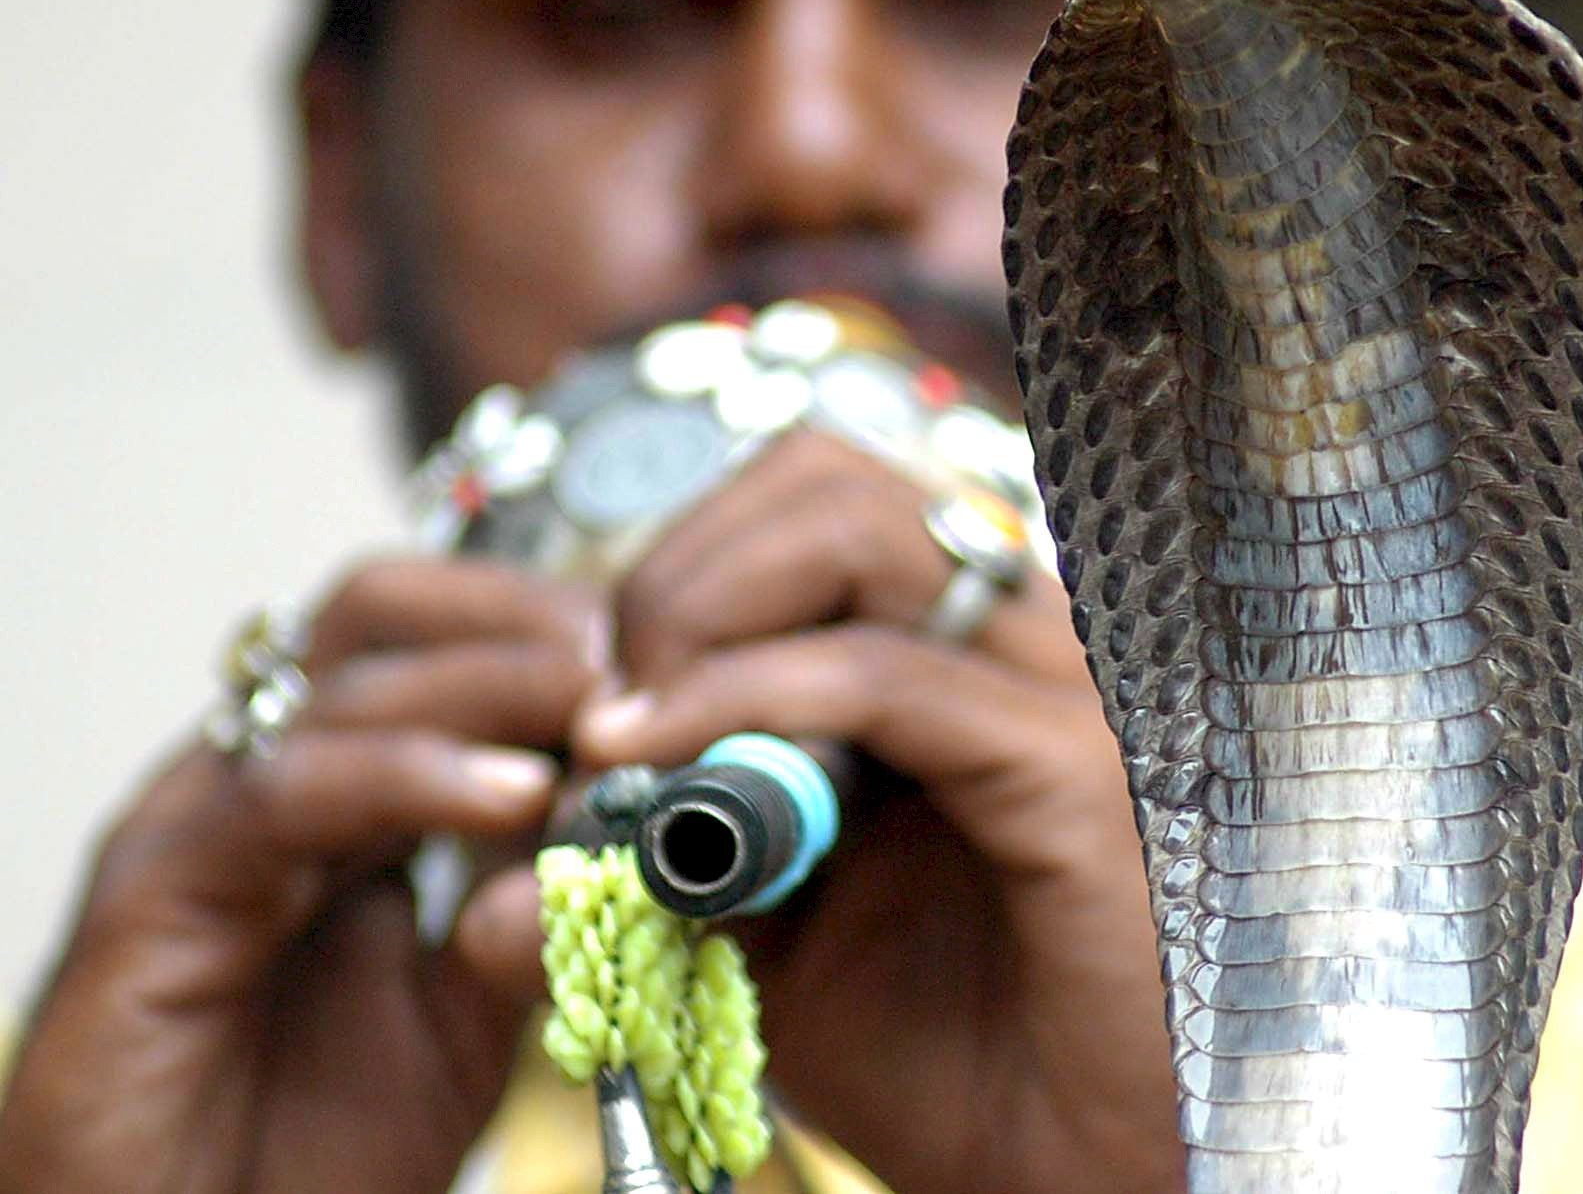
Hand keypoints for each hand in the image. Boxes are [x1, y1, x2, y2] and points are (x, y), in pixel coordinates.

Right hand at [0, 560, 601, 1193]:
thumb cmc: (314, 1145)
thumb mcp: (476, 998)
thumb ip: (539, 891)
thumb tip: (641, 797)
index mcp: (340, 781)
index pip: (436, 632)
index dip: (545, 630)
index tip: (653, 663)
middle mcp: (267, 771)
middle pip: (381, 606)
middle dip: (515, 618)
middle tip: (618, 663)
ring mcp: (202, 815)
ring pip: (344, 679)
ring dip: (488, 684)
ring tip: (593, 717)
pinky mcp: (154, 887)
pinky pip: (284, 789)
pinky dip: (409, 774)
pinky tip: (512, 796)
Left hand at [474, 429, 1180, 1193]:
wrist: (1078, 1176)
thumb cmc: (946, 1057)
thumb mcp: (768, 950)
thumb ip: (650, 883)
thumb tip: (485, 904)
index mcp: (960, 642)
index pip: (813, 495)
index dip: (684, 565)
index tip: (599, 701)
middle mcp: (1016, 629)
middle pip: (827, 478)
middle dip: (682, 572)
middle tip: (609, 706)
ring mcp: (1056, 681)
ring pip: (859, 533)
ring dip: (704, 615)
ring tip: (636, 737)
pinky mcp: (1070, 764)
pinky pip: (882, 676)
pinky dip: (747, 699)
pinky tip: (659, 764)